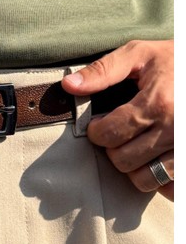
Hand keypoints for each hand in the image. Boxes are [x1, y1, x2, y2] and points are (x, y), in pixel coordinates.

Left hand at [61, 40, 173, 200]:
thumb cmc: (173, 60)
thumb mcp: (139, 54)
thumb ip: (103, 70)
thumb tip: (69, 86)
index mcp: (157, 102)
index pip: (110, 134)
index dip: (96, 131)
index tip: (99, 125)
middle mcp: (174, 128)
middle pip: (123, 160)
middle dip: (113, 148)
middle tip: (118, 134)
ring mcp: (184, 147)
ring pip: (144, 179)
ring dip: (133, 167)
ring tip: (135, 147)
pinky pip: (170, 188)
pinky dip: (158, 180)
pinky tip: (154, 160)